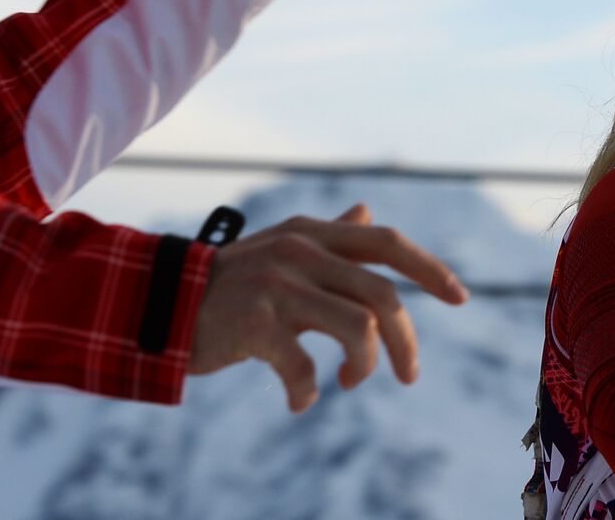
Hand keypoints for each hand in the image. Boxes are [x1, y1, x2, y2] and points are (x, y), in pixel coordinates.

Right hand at [188, 203, 467, 411]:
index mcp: (314, 234)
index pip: (387, 244)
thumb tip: (367, 213)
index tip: (460, 297)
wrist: (155, 301)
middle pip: (383, 296)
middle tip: (410, 375)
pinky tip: (301, 401)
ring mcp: (278, 286)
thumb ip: (330, 236)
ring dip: (365, 365)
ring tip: (350, 381)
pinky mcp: (254, 323)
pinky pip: (301, 368)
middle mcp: (301, 252)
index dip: (428, 268)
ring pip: (358, 328)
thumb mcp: (283, 248)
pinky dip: (307, 392)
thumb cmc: (228, 282)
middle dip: (406, 342)